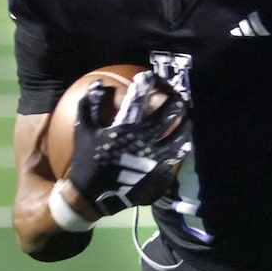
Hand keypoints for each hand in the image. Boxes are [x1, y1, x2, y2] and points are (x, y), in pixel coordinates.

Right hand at [66, 70, 189, 215]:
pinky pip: (177, 155)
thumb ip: (88, 106)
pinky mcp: (162, 172)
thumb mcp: (83, 131)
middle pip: (168, 115)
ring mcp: (156, 158)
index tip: (150, 75)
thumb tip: (96, 84)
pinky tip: (184, 141)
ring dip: (186, 124)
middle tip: (178, 94)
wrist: (94, 195)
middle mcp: (144, 142)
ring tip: (188, 117)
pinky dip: (182, 146)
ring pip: (180, 136)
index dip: (145, 84)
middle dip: (176, 100)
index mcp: (124, 130)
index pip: (138, 100)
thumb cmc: (87, 160)